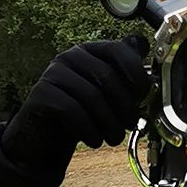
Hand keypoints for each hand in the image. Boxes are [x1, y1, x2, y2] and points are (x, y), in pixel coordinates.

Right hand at [0, 36, 150, 186]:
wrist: (46, 139)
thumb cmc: (82, 116)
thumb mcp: (108, 97)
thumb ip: (124, 77)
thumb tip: (144, 46)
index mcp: (90, 52)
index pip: (117, 50)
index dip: (136, 72)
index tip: (144, 95)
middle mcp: (70, 57)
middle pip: (107, 76)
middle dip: (125, 106)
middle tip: (131, 125)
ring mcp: (53, 73)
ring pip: (91, 95)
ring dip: (109, 123)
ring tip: (114, 138)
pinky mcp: (41, 94)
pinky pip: (72, 109)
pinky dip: (89, 129)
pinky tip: (94, 140)